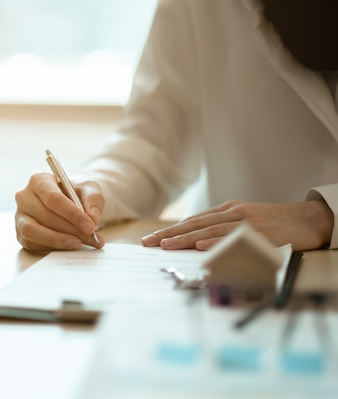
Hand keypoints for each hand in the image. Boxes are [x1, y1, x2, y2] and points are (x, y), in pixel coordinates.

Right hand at [15, 172, 104, 250]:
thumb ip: (93, 199)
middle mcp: (25, 197)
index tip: (90, 226)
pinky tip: (67, 246)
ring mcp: (20, 216)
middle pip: (45, 216)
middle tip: (89, 237)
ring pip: (32, 231)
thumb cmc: (76, 193)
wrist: (69, 202)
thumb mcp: (89, 189)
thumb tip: (92, 218)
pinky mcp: (20, 233)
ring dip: (58, 241)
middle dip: (70, 230)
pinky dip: (51, 248)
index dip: (72, 214)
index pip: (53, 198)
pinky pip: (31, 244)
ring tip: (78, 244)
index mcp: (39, 181)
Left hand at [141, 200, 333, 250]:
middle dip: (168, 234)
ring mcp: (245, 222)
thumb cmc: (274, 224)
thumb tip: (196, 243)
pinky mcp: (259, 231)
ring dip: (185, 238)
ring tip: (166, 245)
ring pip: (209, 230)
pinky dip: (216, 241)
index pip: (192, 221)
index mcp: (226, 211)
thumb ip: (221, 229)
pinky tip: (201, 246)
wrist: (308, 220)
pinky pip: (234, 237)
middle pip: (194, 224)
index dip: (170, 230)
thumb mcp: (244, 222)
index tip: (151, 240)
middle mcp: (232, 213)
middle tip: (147, 243)